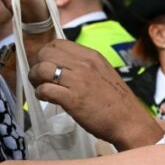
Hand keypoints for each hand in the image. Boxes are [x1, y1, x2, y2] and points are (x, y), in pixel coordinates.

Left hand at [31, 40, 163, 149]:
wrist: (129, 121)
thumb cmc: (116, 101)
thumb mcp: (103, 72)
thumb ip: (85, 66)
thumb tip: (64, 64)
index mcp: (91, 55)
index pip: (58, 43)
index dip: (46, 53)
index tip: (45, 64)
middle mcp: (84, 64)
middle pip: (46, 53)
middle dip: (37, 64)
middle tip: (38, 77)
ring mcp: (78, 81)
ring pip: (42, 69)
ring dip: (35, 78)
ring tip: (39, 87)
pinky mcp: (72, 99)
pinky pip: (45, 89)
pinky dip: (40, 93)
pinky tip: (45, 98)